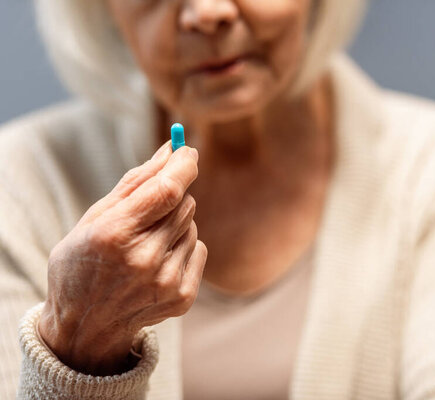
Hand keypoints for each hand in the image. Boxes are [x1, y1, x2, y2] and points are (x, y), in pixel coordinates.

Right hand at [38, 141, 206, 375]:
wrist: (85, 326)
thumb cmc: (84, 261)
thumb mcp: (95, 217)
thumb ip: (137, 181)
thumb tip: (173, 148)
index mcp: (114, 235)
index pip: (167, 190)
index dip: (184, 165)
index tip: (188, 151)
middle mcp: (143, 260)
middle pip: (185, 204)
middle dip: (172, 198)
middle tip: (149, 211)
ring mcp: (165, 282)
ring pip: (192, 226)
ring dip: (175, 226)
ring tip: (146, 245)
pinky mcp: (182, 298)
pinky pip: (198, 249)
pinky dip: (182, 248)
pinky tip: (157, 263)